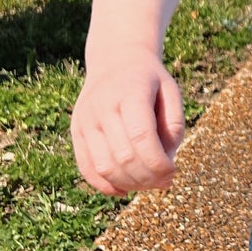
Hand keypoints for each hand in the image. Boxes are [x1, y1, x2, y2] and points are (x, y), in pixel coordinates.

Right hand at [70, 49, 185, 194]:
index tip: (173, 172)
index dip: (158, 163)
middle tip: (164, 181)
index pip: (142, 137)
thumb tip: (166, 161)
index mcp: (130, 92)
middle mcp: (102, 106)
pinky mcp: (77, 132)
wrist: (115, 61)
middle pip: (124, 156)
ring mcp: (85, 120)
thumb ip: (174, 125)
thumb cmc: (150, 82)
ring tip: (147, 183)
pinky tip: (125, 189)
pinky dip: (106, 186)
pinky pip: (87, 169)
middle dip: (148, 177)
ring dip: (129, 184)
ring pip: (104, 167)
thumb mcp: (171, 92)